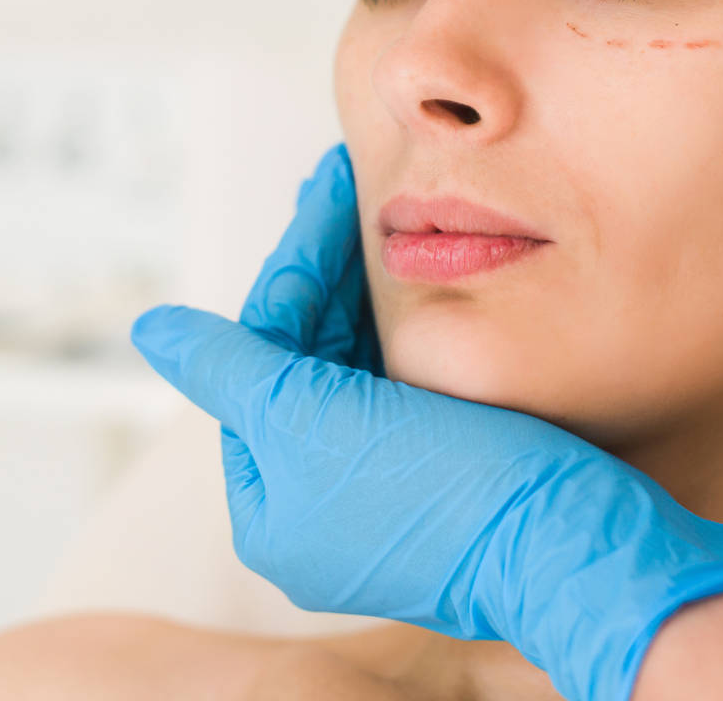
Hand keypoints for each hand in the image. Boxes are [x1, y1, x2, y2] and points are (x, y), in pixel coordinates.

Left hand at [130, 144, 722, 700]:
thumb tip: (150, 330)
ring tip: (372, 205)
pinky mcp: (435, 467)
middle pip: (305, 351)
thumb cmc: (445, 489)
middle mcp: (315, 496)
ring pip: (352, 359)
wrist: (573, 543)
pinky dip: (399, 322)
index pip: (262, 349)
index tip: (328, 186)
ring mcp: (377, 483)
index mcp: (271, 495)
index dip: (295, 262)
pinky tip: (411, 269)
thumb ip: (231, 367)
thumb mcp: (315, 422)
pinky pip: (397, 379)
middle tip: (348, 178)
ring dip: (361, 284)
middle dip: (326, 265)